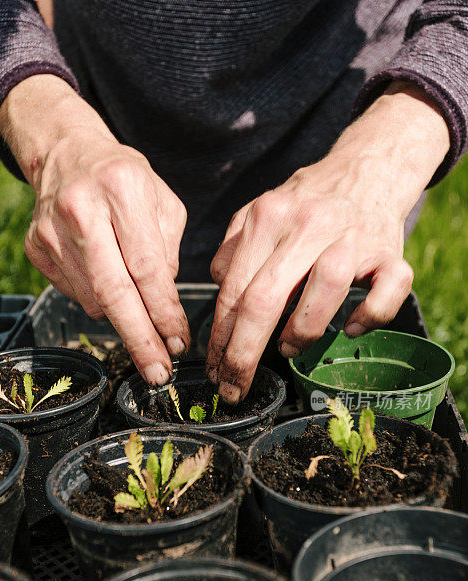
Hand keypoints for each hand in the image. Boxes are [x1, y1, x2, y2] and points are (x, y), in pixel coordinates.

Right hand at [0, 75, 189, 384]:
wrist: (66, 152)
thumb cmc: (125, 181)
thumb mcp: (162, 202)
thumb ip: (168, 252)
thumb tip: (162, 305)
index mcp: (122, 189)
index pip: (147, 268)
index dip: (163, 313)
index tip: (179, 344)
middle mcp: (80, 209)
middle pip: (113, 292)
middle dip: (139, 339)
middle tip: (158, 373)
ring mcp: (51, 230)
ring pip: (93, 299)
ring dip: (122, 318)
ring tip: (141, 319)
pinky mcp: (35, 246)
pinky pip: (74, 293)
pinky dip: (97, 301)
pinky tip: (107, 284)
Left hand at [206, 83, 449, 402]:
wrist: (367, 168)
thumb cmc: (307, 204)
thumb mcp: (261, 213)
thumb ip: (234, 248)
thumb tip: (218, 288)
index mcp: (268, 218)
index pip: (234, 289)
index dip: (220, 338)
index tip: (216, 370)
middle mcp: (308, 225)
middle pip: (265, 298)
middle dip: (243, 353)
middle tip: (236, 386)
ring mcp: (352, 237)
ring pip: (325, 289)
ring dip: (301, 332)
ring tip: (288, 348)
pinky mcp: (390, 251)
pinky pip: (388, 289)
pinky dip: (371, 315)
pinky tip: (351, 327)